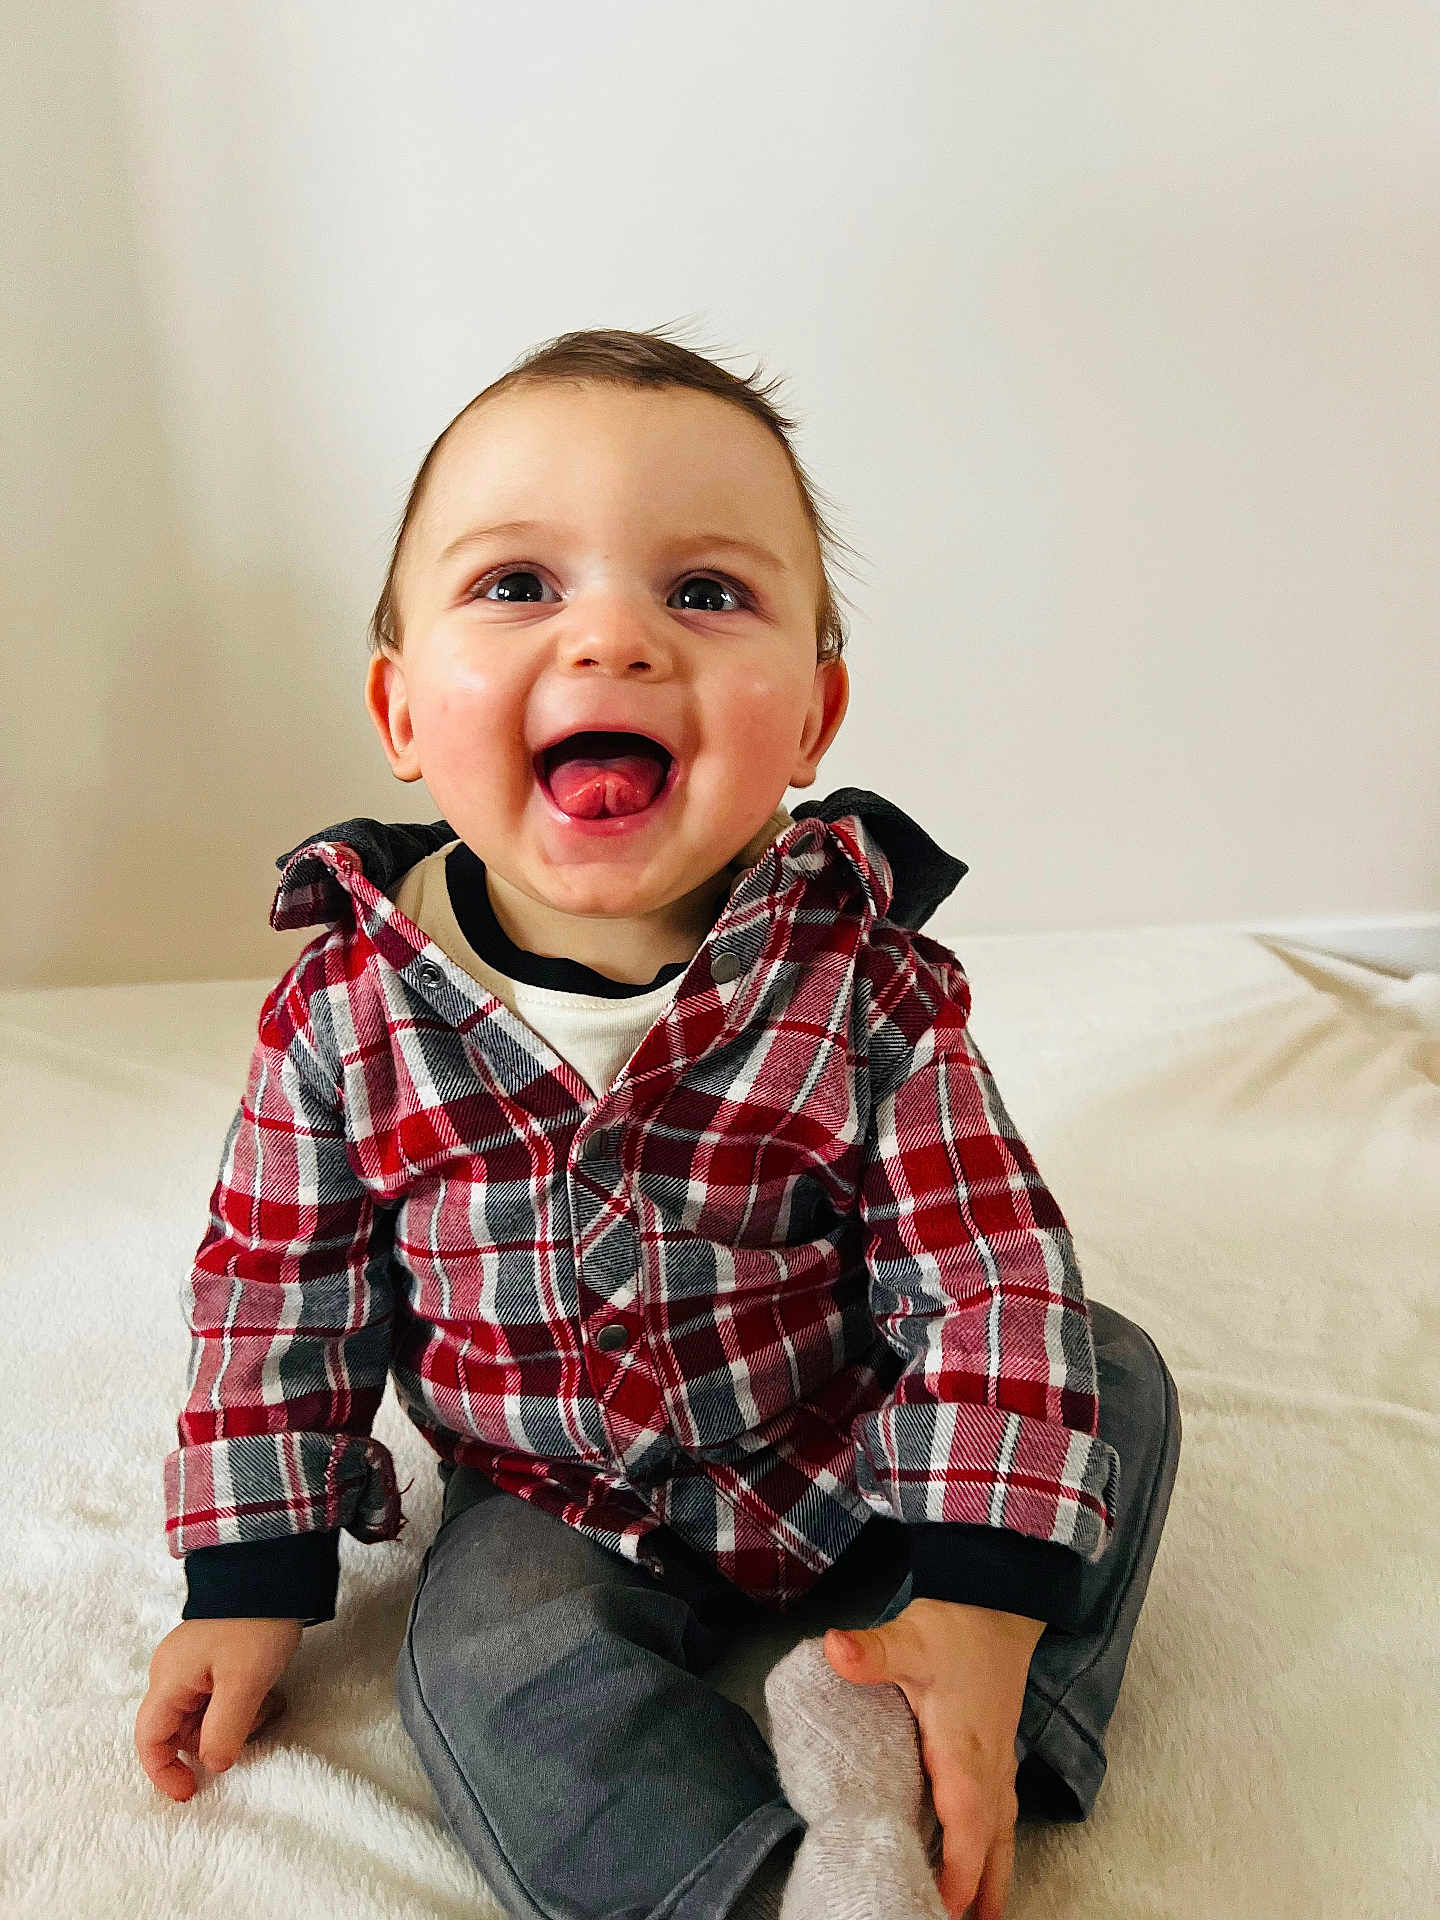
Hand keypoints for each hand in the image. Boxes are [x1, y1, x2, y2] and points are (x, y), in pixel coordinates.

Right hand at [135, 1617, 302, 1799]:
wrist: (275, 1570)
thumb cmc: (255, 1624)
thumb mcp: (244, 1682)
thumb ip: (224, 1731)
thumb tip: (213, 1766)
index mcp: (169, 1679)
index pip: (150, 1740)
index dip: (165, 1773)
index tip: (193, 1792)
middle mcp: (173, 1673)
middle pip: (183, 1731)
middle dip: (219, 1738)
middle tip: (257, 1719)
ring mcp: (194, 1664)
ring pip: (207, 1717)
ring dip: (239, 1720)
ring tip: (269, 1699)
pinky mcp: (216, 1657)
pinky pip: (222, 1697)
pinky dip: (244, 1703)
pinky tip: (270, 1691)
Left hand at [823, 1598, 1044, 1919]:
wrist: (999, 1599)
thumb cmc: (956, 1626)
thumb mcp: (910, 1639)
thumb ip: (871, 1651)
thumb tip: (834, 1648)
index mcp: (964, 1756)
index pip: (966, 1830)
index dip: (957, 1877)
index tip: (941, 1911)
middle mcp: (989, 1768)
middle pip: (989, 1847)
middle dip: (979, 1894)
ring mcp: (998, 1761)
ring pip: (1000, 1834)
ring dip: (992, 1877)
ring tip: (984, 1917)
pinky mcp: (996, 1751)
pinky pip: (1000, 1815)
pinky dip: (993, 1846)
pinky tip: (982, 1857)